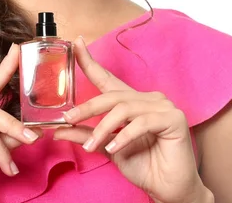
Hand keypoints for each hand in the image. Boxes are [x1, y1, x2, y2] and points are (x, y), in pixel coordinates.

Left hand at [53, 36, 208, 202]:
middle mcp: (147, 98)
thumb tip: (58, 129)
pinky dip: (123, 136)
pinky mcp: (174, 118)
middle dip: (88, 107)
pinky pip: (141, 122)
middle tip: (69, 118)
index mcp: (131, 101)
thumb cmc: (143, 165)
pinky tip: (114, 148)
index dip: (90, 61)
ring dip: (103, 128)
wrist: (168, 188)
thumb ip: (86, 134)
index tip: (75, 43)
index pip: (107, 77)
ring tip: (93, 146)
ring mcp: (163, 105)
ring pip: (123, 109)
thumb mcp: (107, 147)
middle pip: (112, 95)